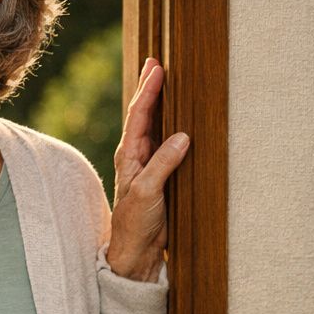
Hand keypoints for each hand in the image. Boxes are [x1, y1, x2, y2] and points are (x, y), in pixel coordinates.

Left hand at [108, 58, 190, 281]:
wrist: (136, 252)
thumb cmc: (136, 224)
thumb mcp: (149, 193)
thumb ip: (163, 165)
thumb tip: (183, 136)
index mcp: (129, 155)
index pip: (139, 116)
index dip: (148, 90)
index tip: (157, 67)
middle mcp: (136, 156)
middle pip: (144, 114)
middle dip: (150, 87)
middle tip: (157, 61)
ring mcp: (147, 164)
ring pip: (154, 126)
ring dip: (159, 103)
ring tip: (165, 80)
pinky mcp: (159, 175)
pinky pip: (165, 142)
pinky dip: (171, 124)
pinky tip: (179, 117)